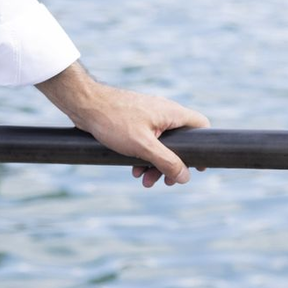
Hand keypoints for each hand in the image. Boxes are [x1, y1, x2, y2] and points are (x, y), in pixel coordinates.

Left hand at [37, 62, 209, 187]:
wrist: (83, 104)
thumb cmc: (113, 120)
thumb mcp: (143, 145)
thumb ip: (167, 161)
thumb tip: (186, 177)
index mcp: (170, 113)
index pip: (201, 125)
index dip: (204, 147)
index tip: (198, 168)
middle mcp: (162, 113)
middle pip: (181, 142)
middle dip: (173, 164)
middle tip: (165, 182)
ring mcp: (148, 117)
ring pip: (161, 145)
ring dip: (156, 164)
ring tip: (144, 180)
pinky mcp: (134, 122)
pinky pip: (146, 142)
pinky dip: (143, 157)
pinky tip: (134, 169)